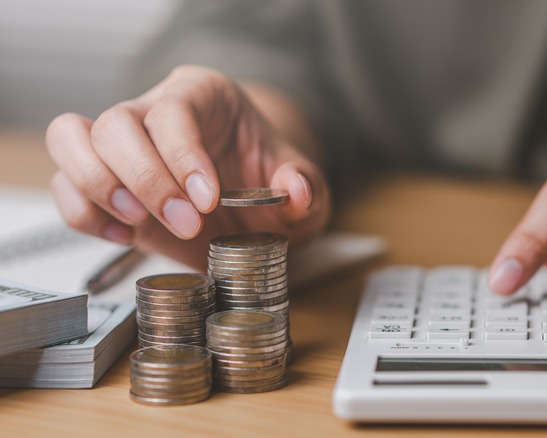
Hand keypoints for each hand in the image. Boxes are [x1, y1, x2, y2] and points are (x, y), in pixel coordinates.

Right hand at [46, 65, 329, 268]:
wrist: (249, 201)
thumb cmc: (268, 178)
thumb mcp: (302, 183)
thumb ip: (306, 186)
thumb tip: (296, 191)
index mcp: (204, 96)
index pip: (175, 110)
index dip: (182, 155)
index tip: (206, 200)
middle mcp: (153, 111)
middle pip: (116, 123)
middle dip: (145, 180)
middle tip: (186, 224)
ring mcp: (121, 146)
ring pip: (71, 138)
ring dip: (97, 187)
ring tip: (139, 224)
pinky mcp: (103, 183)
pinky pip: (65, 186)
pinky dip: (83, 214)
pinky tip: (125, 235)